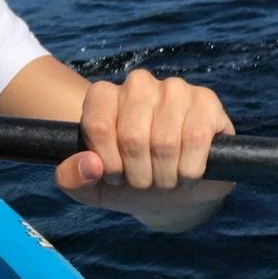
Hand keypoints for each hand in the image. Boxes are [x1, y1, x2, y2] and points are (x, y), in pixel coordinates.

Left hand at [55, 70, 234, 230]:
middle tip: (144, 181)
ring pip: (165, 141)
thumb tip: (91, 164)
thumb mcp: (88, 187)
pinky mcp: (206, 101)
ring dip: (165, 176)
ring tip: (165, 178)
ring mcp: (174, 89)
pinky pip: (196, 139)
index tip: (115, 175)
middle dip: (138, 174)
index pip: (98, 125)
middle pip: (132, 136)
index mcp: (103, 96)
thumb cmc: (126, 183)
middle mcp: (138, 84)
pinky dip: (189, 170)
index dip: (108, 162)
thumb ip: (71, 178)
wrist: (170, 194)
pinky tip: (187, 173)